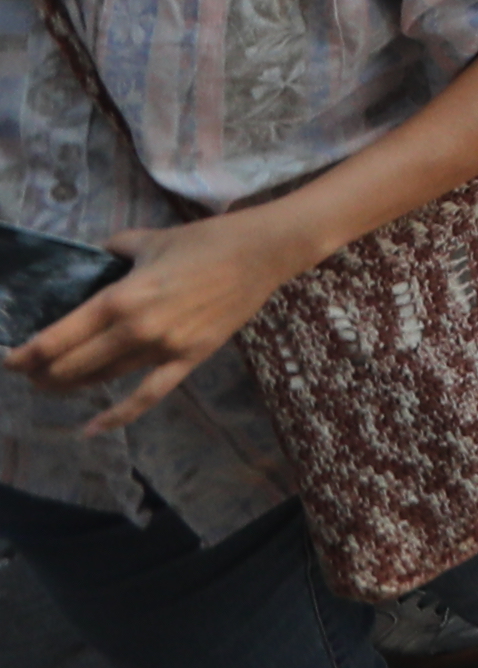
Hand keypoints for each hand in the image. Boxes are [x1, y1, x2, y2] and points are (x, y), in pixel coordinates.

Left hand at [6, 204, 313, 426]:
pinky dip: (116, 415)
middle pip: (72, 365)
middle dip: (41, 373)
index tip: (10, 360)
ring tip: (50, 387)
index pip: (58, 337)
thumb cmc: (205, 240)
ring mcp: (162, 348)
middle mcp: (135, 329)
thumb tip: (96, 255)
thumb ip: (115, 249)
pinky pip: (146, 396)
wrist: (262, 253)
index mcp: (121, 298)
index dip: (27, 354)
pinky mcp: (187, 359)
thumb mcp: (150, 239)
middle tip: (27, 373)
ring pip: (102, 379)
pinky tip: (91, 429)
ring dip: (69, 386)